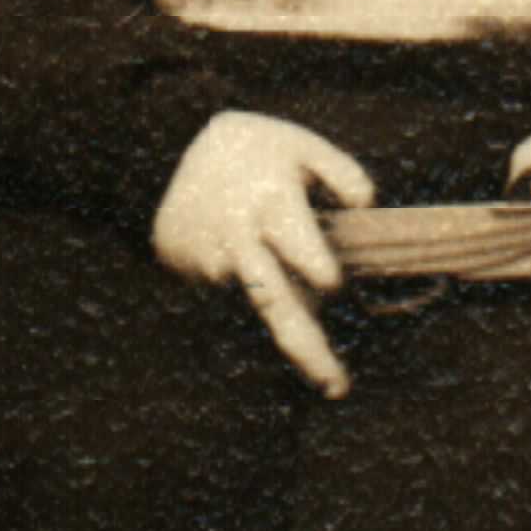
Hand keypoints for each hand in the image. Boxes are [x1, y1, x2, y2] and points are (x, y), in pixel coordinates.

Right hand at [151, 111, 374, 397]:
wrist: (161, 160)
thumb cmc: (248, 151)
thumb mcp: (298, 145)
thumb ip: (341, 172)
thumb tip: (369, 205)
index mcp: (269, 203)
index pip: (290, 238)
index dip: (311, 260)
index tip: (331, 282)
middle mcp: (242, 242)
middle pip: (273, 300)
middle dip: (305, 347)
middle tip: (335, 385)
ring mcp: (216, 268)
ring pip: (260, 316)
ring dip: (294, 345)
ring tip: (330, 378)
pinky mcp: (199, 284)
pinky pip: (240, 311)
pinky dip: (266, 325)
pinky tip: (296, 343)